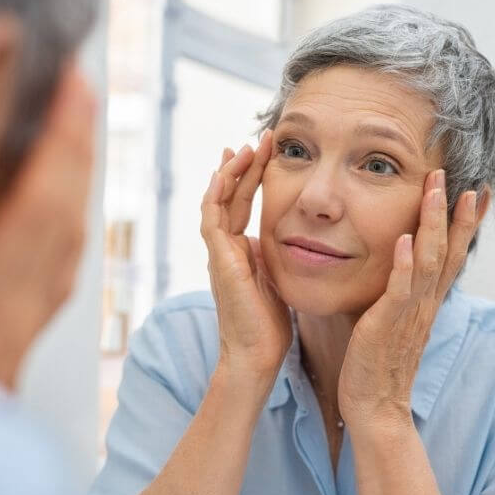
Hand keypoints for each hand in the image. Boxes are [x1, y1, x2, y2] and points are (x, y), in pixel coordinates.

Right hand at [0, 66, 95, 388]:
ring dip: (77, 169)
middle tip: (80, 89)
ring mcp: (37, 304)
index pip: (37, 205)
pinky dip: (70, 206)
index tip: (71, 93)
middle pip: (64, 207)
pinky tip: (68, 187)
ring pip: (71, 225)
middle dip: (75, 143)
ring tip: (76, 122)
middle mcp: (25, 296)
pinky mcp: (37, 309)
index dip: (58, 144)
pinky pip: (66, 249)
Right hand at [201, 131, 291, 380]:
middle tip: (258, 139)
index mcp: (240, 251)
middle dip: (244, 166)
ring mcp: (219, 254)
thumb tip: (282, 237)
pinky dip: (216, 194)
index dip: (252, 177)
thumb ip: (272, 256)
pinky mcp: (219, 261)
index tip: (265, 152)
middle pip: (230, 197)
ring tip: (246, 147)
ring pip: (217, 202)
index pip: (243, 204)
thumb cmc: (268, 324)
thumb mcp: (275, 279)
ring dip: (230, 173)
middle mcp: (226, 248)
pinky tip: (226, 172)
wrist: (256, 355)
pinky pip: (212, 220)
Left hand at [337, 169, 477, 431]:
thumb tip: (391, 268)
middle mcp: (423, 304)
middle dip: (455, 214)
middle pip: (447, 252)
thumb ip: (396, 294)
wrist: (374, 405)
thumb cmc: (377, 362)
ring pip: (428, 262)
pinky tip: (407, 240)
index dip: (464, 225)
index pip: (450, 256)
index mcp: (424, 302)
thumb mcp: (392, 321)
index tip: (475, 194)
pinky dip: (405, 265)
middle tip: (460, 180)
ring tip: (436, 192)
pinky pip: (399, 291)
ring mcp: (408, 314)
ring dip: (433, 225)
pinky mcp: (386, 325)